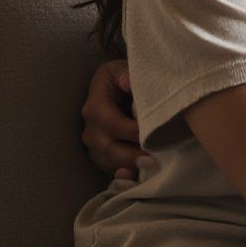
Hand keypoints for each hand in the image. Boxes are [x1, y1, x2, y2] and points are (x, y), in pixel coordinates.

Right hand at [81, 59, 144, 180]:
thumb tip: (128, 82)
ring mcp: (95, 143)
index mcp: (95, 104)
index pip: (110, 122)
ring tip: (152, 167)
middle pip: (107, 146)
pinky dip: (124, 174)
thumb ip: (127, 75)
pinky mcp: (103, 154)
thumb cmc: (126, 77)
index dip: (130, 130)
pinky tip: (138, 176)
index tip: (151, 133)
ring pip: (108, 160)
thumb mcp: (125, 69)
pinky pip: (110, 168)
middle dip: (130, 154)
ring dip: (129, 165)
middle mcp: (91, 126)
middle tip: (154, 158)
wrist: (124, 87)